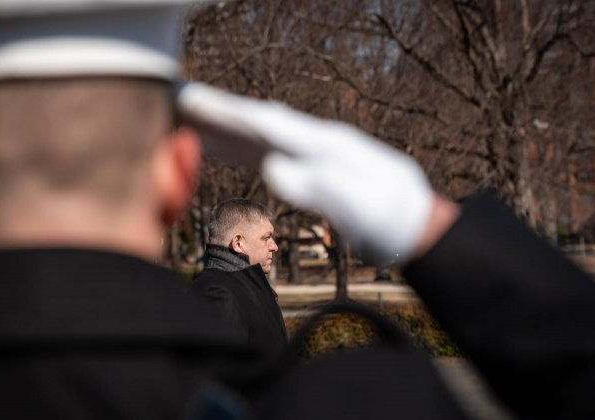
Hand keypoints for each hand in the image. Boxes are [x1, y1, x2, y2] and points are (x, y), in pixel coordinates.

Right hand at [176, 83, 448, 262]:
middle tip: (178, 102)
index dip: (228, 113)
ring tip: (187, 124)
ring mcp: (313, 154)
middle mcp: (315, 142)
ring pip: (259, 137)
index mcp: (324, 145)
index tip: (194, 102)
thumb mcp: (358, 208)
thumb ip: (316, 187)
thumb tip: (272, 168)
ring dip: (223, 130)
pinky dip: (239, 150)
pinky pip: (267, 154)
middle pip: (258, 124)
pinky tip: (222, 149)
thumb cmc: (389, 220)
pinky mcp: (311, 170)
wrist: (416, 226)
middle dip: (217, 114)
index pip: (268, 124)